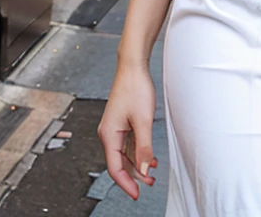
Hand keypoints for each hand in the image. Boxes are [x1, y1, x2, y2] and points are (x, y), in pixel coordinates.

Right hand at [98, 62, 158, 199]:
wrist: (133, 66)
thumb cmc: (135, 88)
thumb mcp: (143, 120)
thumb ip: (144, 147)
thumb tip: (144, 169)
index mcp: (109, 134)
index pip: (115, 167)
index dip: (126, 183)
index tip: (136, 194)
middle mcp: (109, 133)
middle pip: (119, 162)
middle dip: (134, 175)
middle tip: (149, 184)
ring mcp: (115, 127)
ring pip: (125, 153)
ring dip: (138, 163)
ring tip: (152, 173)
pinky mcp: (122, 121)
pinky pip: (128, 143)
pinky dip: (138, 151)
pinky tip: (150, 156)